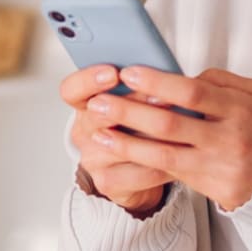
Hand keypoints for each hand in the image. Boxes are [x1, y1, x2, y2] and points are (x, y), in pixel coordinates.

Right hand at [60, 64, 173, 213]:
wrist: (137, 174)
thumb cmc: (138, 130)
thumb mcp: (134, 102)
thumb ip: (139, 87)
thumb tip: (165, 69)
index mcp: (86, 104)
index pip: (72, 89)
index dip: (89, 80)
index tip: (113, 72)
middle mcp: (85, 131)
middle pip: (96, 115)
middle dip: (132, 104)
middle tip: (159, 97)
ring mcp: (94, 158)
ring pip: (118, 145)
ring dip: (151, 135)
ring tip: (178, 125)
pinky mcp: (107, 181)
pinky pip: (136, 172)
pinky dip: (161, 163)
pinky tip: (179, 154)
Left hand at [76, 64, 251, 213]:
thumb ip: (219, 81)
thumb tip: (180, 76)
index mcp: (240, 109)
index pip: (193, 92)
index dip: (157, 82)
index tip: (128, 72)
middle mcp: (229, 139)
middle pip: (170, 123)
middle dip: (130, 112)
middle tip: (99, 101)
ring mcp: (219, 166)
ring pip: (163, 153)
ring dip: (126, 142)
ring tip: (97, 131)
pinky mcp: (212, 187)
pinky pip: (170, 172)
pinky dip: (140, 160)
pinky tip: (118, 150)